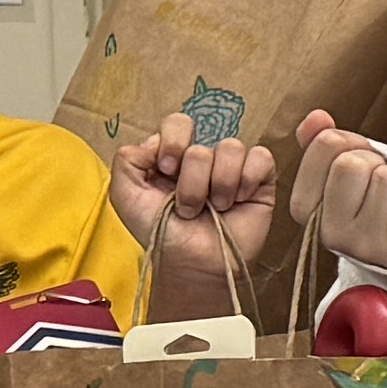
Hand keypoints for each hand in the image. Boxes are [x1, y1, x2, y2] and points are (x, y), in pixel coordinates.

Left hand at [113, 114, 286, 302]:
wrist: (193, 264)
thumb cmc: (161, 232)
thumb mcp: (125, 195)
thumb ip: (127, 159)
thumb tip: (153, 141)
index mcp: (174, 156)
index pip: (178, 123)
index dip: (173, 143)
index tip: (166, 171)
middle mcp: (204, 159)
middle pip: (202, 143)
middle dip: (192, 179)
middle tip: (187, 205)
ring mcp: (233, 168)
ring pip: (231, 148)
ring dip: (219, 184)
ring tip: (215, 209)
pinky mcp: (261, 180)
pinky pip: (260, 158)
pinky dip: (247, 179)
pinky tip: (239, 201)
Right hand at [293, 117, 386, 282]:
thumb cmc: (376, 199)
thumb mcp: (345, 170)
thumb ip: (324, 143)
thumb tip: (317, 117)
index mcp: (305, 208)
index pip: (327, 144)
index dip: (353, 143)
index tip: (361, 163)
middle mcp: (329, 234)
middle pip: (353, 163)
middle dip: (377, 162)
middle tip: (383, 183)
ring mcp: (364, 248)